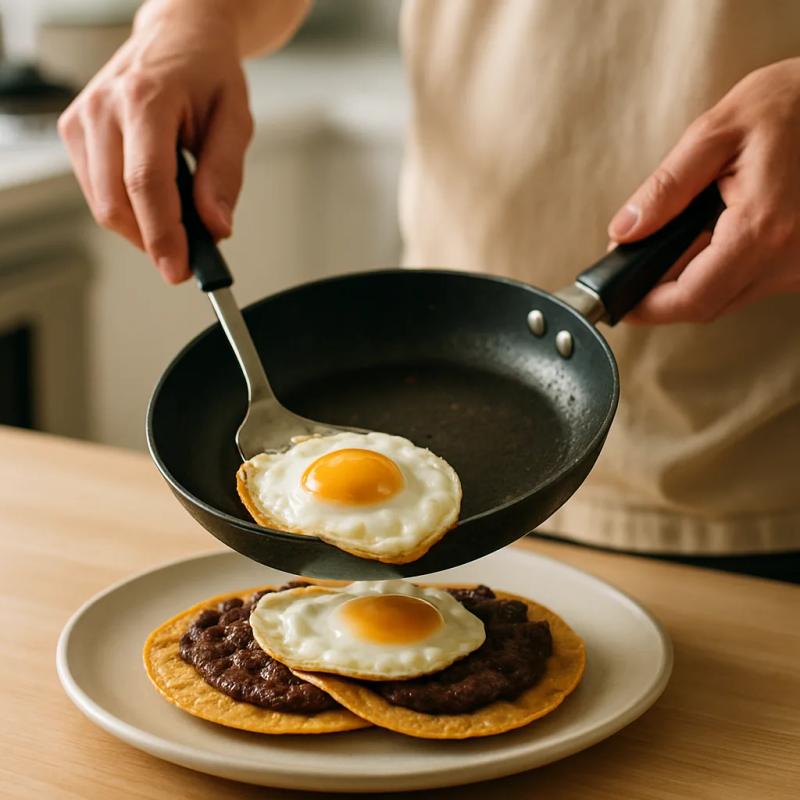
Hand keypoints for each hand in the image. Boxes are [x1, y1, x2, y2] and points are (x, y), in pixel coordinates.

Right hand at [58, 0, 253, 282]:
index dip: (162, 235)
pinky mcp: (74, 132)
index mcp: (146, 98)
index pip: (146, 182)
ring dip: (142, 228)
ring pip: (103, 205)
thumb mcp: (235, 119)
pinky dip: (129, 210)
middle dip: (154, 241)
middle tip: (189, 256)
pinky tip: (155, 199)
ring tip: (179, 219)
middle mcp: (104, 108)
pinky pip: (97, 193)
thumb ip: (225, 174)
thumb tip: (216, 227)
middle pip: (116, 202)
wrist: (177, 37)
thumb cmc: (207, 74)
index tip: (179, 270)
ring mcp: (82, 120)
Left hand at [608, 57, 799, 323]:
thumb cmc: (790, 104)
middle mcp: (790, 259)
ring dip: (695, 281)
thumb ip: (665, 189)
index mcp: (763, 229)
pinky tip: (716, 235)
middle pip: (708, 306)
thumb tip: (624, 233)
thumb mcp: (716, 133)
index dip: (649, 308)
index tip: (621, 301)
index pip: (692, 298)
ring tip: (677, 239)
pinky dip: (724, 270)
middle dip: (665, 295)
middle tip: (638, 263)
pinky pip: (753, 283)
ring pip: (730, 298)